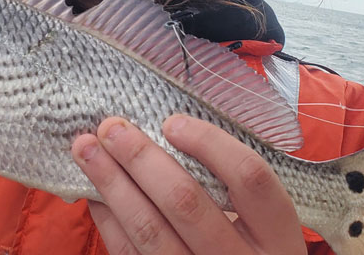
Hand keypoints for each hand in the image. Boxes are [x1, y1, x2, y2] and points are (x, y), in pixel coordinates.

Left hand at [72, 115, 305, 253]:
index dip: (209, 144)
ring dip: (112, 184)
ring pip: (150, 230)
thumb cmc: (251, 249)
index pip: (249, 177)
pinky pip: (131, 254)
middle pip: (186, 202)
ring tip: (86, 149)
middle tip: (111, 128)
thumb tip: (167, 129)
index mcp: (276, 234)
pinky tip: (96, 192)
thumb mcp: (261, 222)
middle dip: (141, 158)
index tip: (171, 122)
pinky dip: (109, 219)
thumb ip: (228, 184)